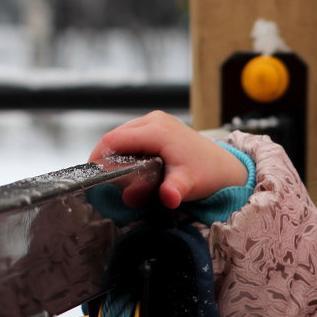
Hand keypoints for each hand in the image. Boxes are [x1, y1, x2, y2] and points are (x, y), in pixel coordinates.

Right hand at [89, 111, 248, 208]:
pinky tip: (131, 168)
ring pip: (121, 136)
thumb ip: (175, 190)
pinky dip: (126, 152)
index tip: (93, 177)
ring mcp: (155, 120)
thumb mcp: (190, 184)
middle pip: (114, 137)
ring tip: (118, 177)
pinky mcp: (157, 125)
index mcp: (157, 130)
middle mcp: (154, 120)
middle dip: (106, 159)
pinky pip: (131, 136)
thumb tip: (168, 197)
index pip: (114, 140)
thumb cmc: (207, 174)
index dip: (98, 158)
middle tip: (106, 182)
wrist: (224, 167)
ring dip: (116, 156)